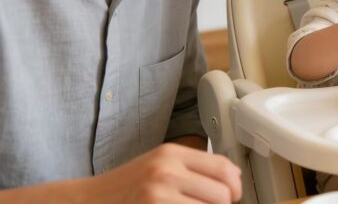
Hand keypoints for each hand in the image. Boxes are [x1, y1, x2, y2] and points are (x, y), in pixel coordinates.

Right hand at [89, 143, 240, 203]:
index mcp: (171, 154)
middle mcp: (167, 171)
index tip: (234, 195)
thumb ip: (193, 167)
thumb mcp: (159, 165)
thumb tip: (233, 177)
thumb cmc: (125, 187)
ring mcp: (159, 194)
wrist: (86, 201)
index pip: (224, 167)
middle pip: (222, 194)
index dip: (235, 187)